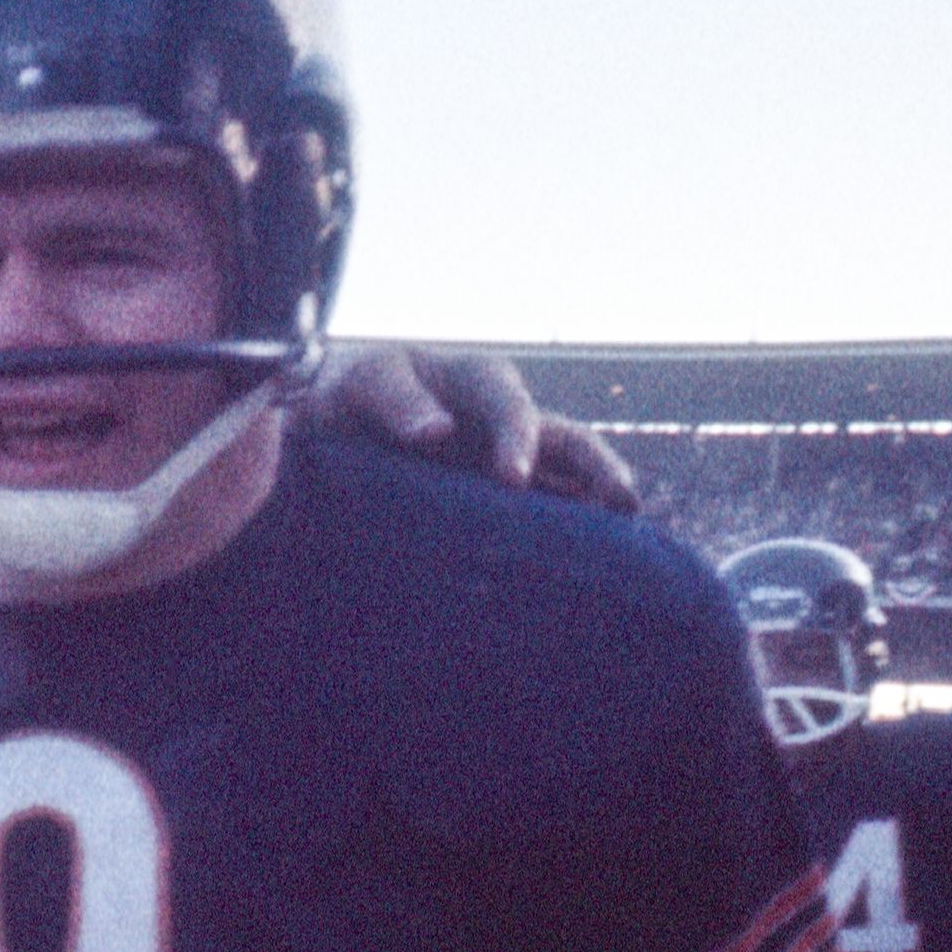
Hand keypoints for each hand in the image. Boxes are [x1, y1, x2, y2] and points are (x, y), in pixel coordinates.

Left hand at [303, 345, 639, 514]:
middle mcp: (502, 422)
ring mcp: (507, 463)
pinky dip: (571, 536)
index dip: (516, 436)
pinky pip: (547, 516)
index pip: (507, 403)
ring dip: (600, 503)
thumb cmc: (345, 400)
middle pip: (566, 439)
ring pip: (570, 479)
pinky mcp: (501, 505)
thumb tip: (436, 433)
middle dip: (596, 469)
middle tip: (619, 504)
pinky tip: (589, 569)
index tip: (511, 478)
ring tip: (627, 538)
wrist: (324, 439)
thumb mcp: (362, 387)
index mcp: (472, 382)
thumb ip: (393, 402)